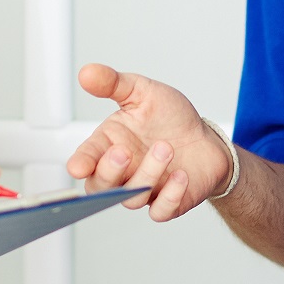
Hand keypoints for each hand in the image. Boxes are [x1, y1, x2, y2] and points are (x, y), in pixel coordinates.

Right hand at [66, 63, 230, 222]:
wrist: (205, 139)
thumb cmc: (170, 118)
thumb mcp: (142, 93)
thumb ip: (113, 84)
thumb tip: (86, 72)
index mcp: (110, 145)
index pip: (87, 158)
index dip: (81, 163)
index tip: (77, 167)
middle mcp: (123, 171)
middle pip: (101, 186)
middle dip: (109, 172)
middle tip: (124, 152)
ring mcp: (144, 189)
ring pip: (132, 197)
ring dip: (148, 174)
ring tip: (167, 148)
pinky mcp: (167, 203)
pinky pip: (161, 211)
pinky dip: (170, 196)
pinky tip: (181, 176)